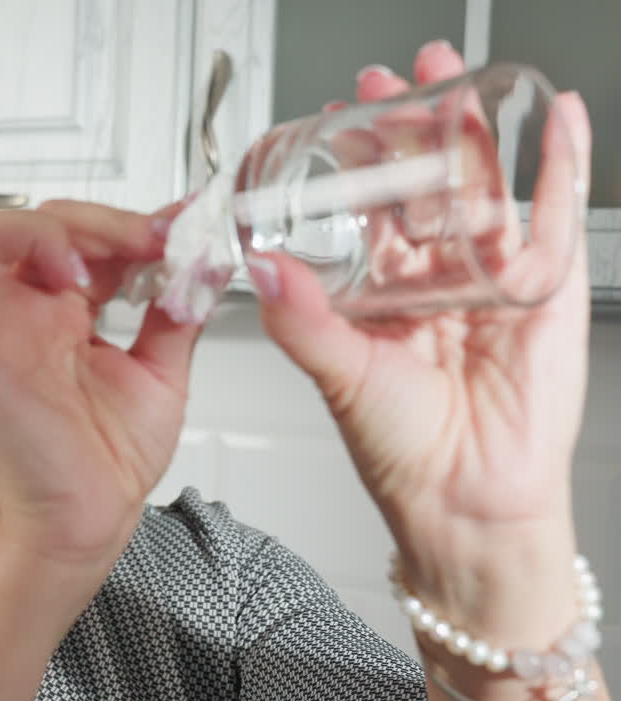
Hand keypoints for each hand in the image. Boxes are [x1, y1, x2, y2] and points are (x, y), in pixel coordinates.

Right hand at [0, 200, 198, 563]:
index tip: (179, 230)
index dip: (127, 224)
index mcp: (65, 317)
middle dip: (98, 223)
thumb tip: (205, 262)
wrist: (88, 522)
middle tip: (151, 242)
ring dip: (32, 229)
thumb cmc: (108, 463)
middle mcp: (23, 315)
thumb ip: (181, 314)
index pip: (81, 238)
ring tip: (83, 268)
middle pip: (35, 224)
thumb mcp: (164, 373)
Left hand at [254, 41, 592, 634]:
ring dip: (473, 131)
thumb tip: (257, 264)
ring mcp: (490, 278)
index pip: (366, 208)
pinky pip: (558, 216)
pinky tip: (555, 120)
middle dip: (411, 128)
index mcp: (380, 291)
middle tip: (393, 80)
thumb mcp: (337, 373)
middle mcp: (433, 279)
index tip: (336, 115)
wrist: (465, 500)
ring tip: (456, 79)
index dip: (354, 161)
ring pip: (484, 188)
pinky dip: (562, 165)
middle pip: (424, 185)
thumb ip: (299, 317)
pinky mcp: (545, 289)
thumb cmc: (398, 449)